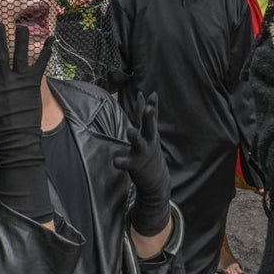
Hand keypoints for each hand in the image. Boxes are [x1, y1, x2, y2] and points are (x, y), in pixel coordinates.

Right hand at [0, 23, 51, 138]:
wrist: (17, 136)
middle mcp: (4, 79)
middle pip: (1, 54)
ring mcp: (20, 80)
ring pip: (21, 56)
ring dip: (21, 40)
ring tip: (22, 25)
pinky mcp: (33, 83)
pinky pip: (40, 64)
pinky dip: (46, 52)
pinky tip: (50, 39)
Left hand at [115, 91, 171, 235]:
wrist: (157, 180)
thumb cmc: (149, 151)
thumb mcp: (150, 132)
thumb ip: (147, 115)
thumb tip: (148, 94)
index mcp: (149, 133)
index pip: (150, 117)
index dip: (150, 105)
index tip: (152, 94)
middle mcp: (148, 142)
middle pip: (149, 128)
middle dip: (149, 118)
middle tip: (148, 109)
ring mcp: (142, 153)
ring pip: (139, 144)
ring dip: (135, 137)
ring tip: (130, 130)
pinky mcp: (135, 165)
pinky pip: (126, 163)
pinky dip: (120, 161)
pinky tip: (116, 161)